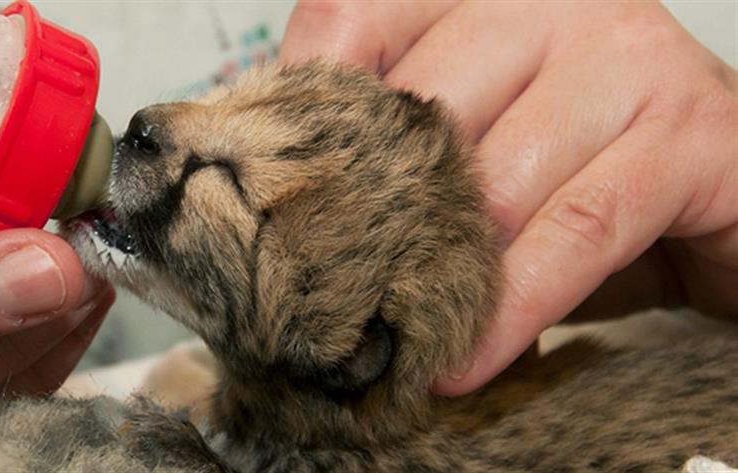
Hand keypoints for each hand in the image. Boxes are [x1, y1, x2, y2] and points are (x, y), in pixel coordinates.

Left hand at [280, 1, 737, 394]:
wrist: (718, 209)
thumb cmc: (580, 173)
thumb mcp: (469, 150)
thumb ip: (389, 154)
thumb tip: (271, 206)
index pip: (353, 18)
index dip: (301, 107)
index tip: (266, 190)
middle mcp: (553, 5)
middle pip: (414, 108)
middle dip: (367, 216)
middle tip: (325, 291)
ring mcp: (627, 58)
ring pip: (492, 177)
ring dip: (436, 273)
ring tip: (393, 338)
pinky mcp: (691, 134)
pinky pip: (574, 228)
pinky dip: (513, 304)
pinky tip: (465, 355)